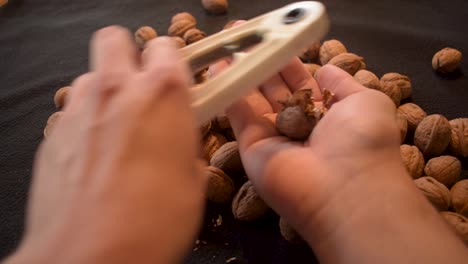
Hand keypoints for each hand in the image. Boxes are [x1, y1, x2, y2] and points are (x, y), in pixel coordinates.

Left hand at [9, 26, 204, 262]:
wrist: (87, 255)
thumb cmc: (153, 221)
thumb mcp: (193, 181)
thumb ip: (184, 142)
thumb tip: (177, 138)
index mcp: (162, 94)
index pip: (167, 47)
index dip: (174, 63)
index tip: (179, 83)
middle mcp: (117, 90)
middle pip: (115, 40)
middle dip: (130, 57)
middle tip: (143, 91)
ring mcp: (78, 109)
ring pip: (92, 78)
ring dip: (108, 95)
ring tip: (119, 133)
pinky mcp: (52, 134)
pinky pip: (73, 113)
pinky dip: (87, 124)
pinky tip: (96, 159)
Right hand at [210, 58, 467, 262]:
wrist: (344, 188)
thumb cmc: (362, 140)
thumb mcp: (366, 101)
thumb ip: (342, 83)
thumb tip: (326, 69)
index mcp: (325, 113)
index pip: (300, 81)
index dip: (286, 59)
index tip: (273, 35)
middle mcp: (297, 124)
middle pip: (273, 87)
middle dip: (260, 60)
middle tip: (241, 33)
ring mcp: (272, 136)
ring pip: (253, 98)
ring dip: (240, 71)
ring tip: (225, 42)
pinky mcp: (251, 147)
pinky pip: (238, 114)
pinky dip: (227, 90)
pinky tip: (216, 66)